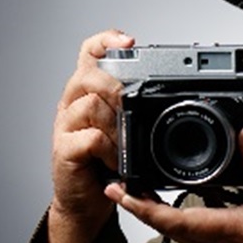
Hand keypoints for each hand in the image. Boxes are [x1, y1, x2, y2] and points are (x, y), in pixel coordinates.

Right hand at [47, 30, 133, 242]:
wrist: (85, 201)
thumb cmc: (107, 162)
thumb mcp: (126, 129)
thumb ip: (138, 108)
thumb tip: (177, 92)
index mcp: (89, 92)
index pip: (90, 53)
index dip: (106, 40)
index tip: (130, 41)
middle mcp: (73, 104)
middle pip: (88, 74)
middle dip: (116, 85)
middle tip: (131, 103)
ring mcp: (66, 127)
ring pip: (89, 104)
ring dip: (116, 122)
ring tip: (126, 140)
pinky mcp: (65, 151)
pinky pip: (88, 138)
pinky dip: (108, 148)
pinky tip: (115, 159)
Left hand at [105, 126, 242, 242]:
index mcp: (228, 229)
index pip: (172, 219)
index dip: (141, 205)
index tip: (121, 191)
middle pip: (166, 228)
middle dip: (139, 207)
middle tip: (121, 186)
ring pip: (178, 235)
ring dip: (155, 215)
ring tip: (141, 194)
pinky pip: (194, 239)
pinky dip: (176, 222)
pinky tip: (180, 208)